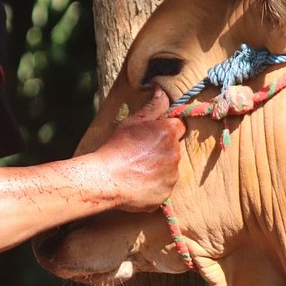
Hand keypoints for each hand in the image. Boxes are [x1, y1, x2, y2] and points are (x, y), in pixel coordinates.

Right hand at [95, 89, 185, 211]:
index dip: (167, 128)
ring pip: (170, 169)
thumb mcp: (132, 122)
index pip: (179, 126)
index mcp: (169, 133)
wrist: (105, 179)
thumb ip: (152, 106)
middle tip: (142, 153)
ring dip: (160, 168)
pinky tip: (139, 183)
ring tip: (138, 169)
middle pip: (174, 148)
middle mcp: (175, 154)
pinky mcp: (165, 194)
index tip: (154, 134)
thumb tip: (162, 91)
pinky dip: (154, 185)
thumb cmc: (116, 147)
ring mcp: (171, 177)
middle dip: (163, 149)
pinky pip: (163, 187)